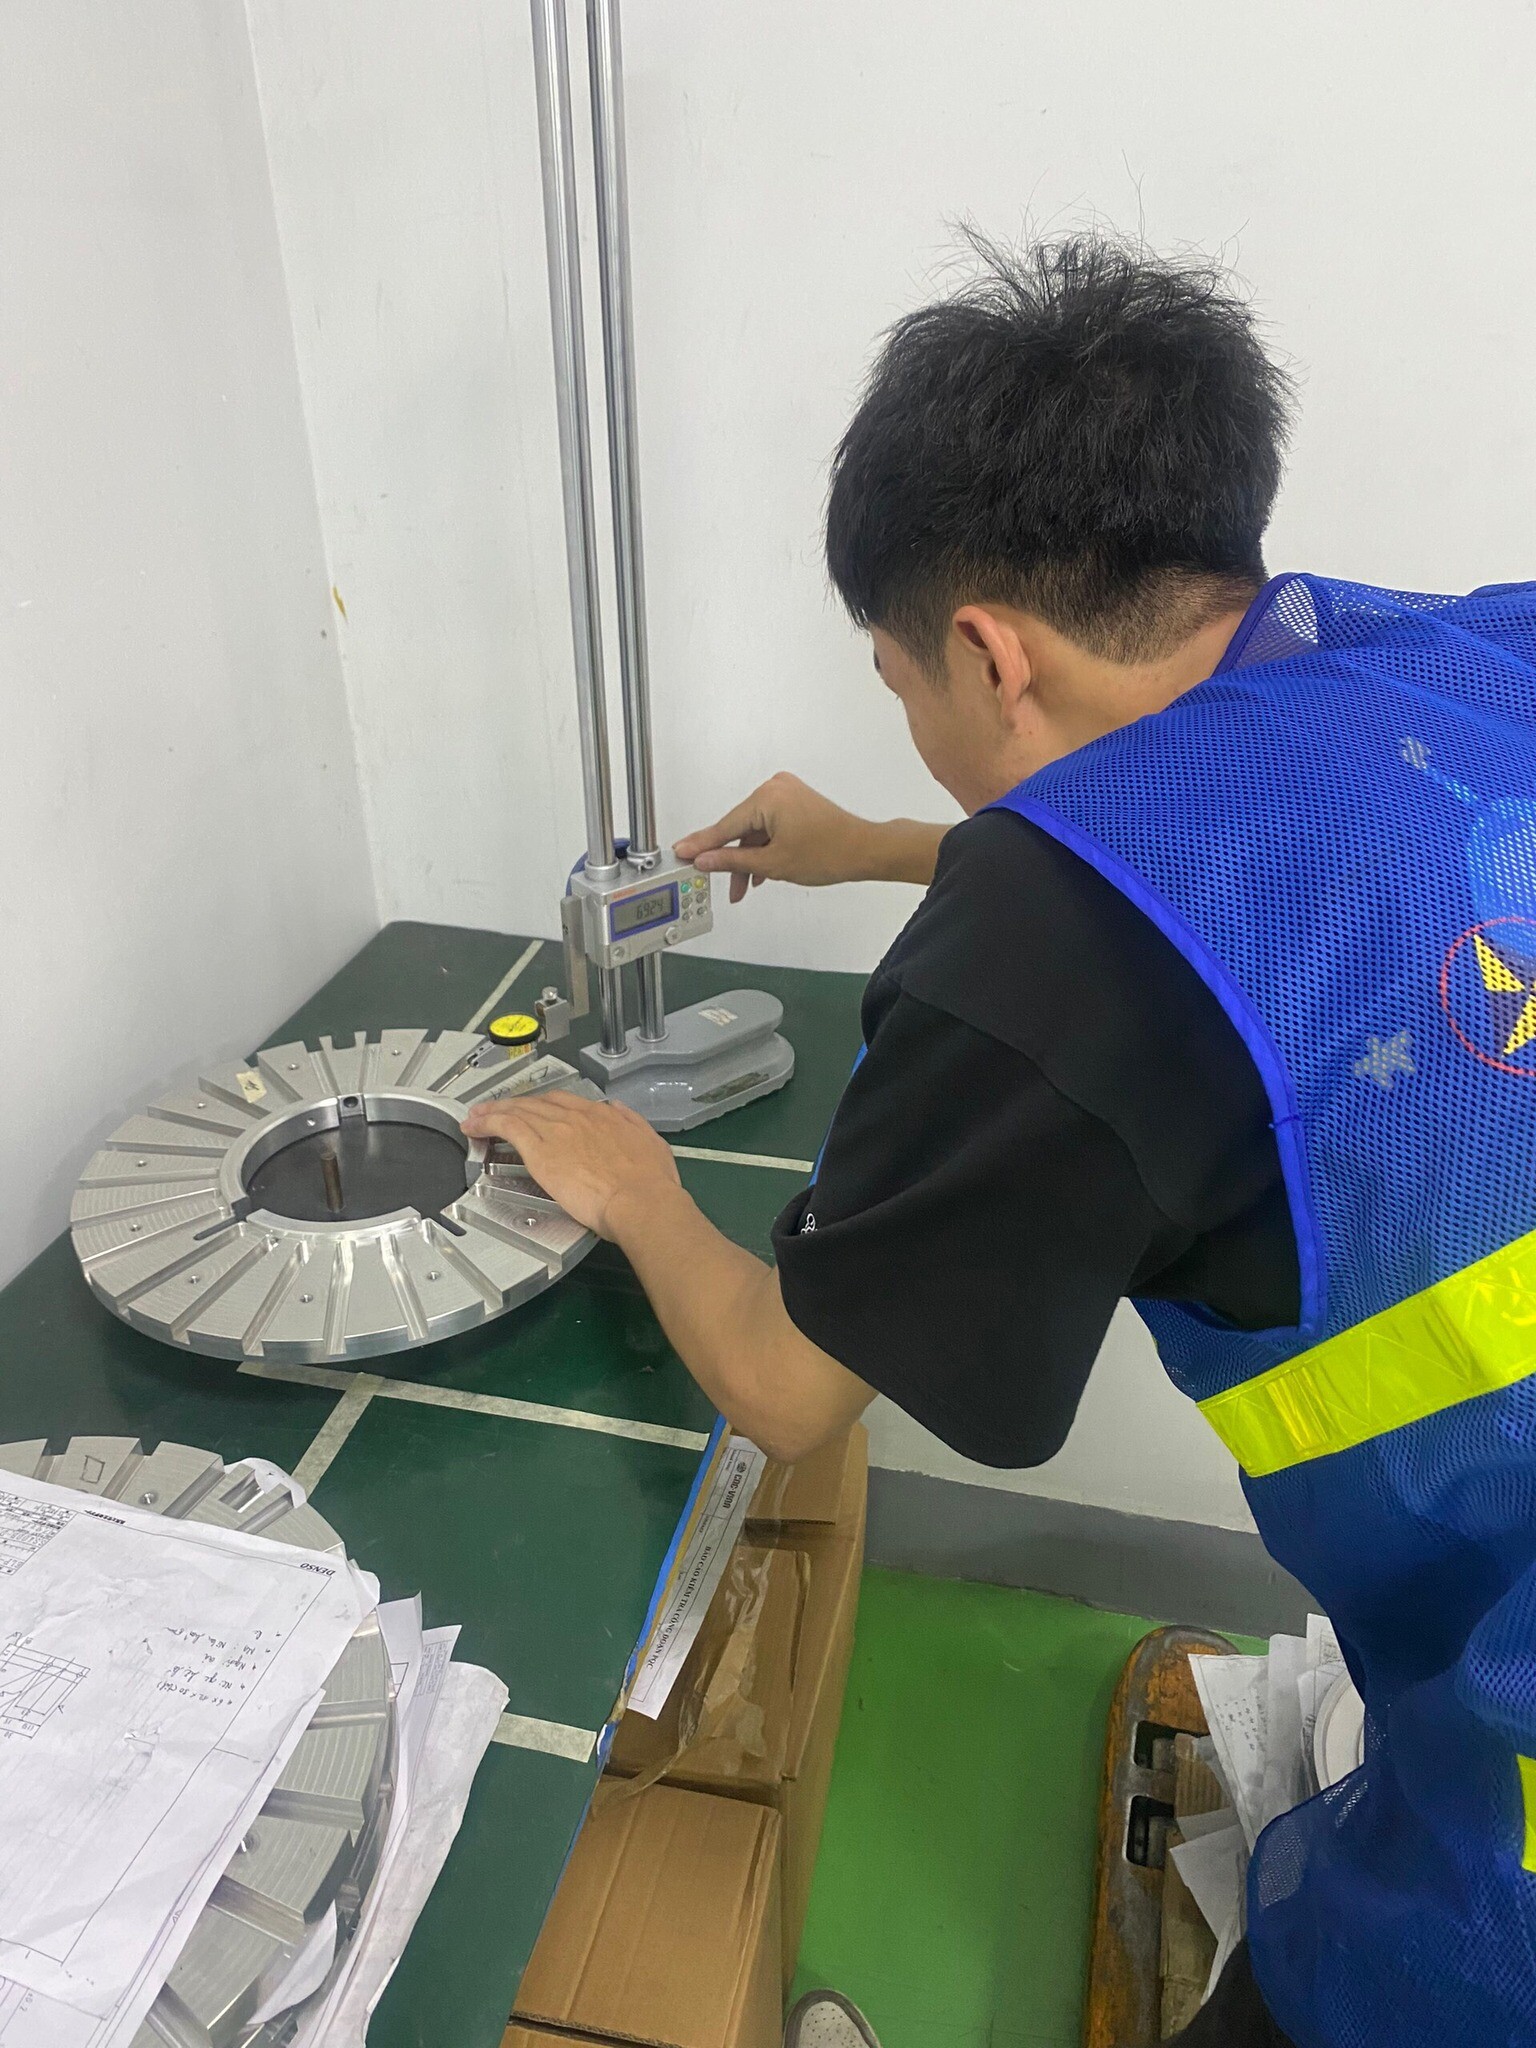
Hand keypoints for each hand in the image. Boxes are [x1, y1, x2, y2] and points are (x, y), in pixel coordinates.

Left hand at [461, 1090, 680, 1239]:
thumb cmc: (650, 1183)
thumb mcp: (651, 1142)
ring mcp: (556, 1132)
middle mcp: (576, 1118)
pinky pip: (507, 1126)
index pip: (563, 1102)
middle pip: (535, 1103)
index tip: (533, 1109)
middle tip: (495, 1109)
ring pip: (517, 1111)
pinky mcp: (540, 1151)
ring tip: (476, 1116)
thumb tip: (616, 1109)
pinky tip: (474, 1126)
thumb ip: (631, 1122)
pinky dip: (487, 1122)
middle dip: (513, 1104)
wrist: (640, 1200)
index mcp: (602, 1116)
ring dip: (493, 1111)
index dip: (543, 1104)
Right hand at [675, 773, 878, 901]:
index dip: (702, 845)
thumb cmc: (831, 852)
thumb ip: (733, 862)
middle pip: (739, 829)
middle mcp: (775, 788)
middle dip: (731, 859)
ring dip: (748, 858)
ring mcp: (786, 793)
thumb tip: (706, 861)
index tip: (681, 853)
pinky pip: (768, 825)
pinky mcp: (794, 802)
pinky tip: (759, 871)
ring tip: (744, 885)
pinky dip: (763, 847)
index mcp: (767, 797)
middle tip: (717, 881)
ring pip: (754, 830)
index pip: (725, 826)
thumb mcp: (773, 864)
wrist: (864, 851)